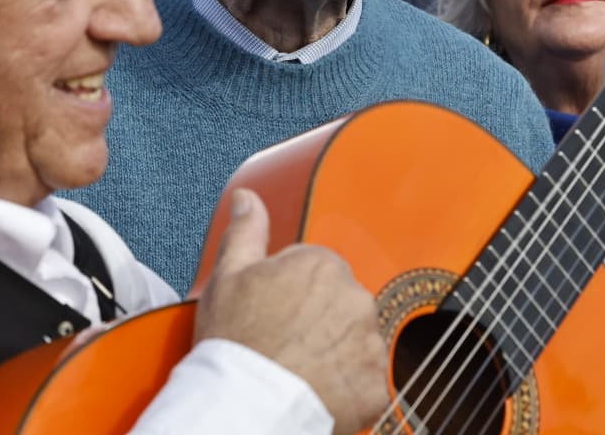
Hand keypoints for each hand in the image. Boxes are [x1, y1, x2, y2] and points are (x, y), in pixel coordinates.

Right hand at [195, 188, 388, 432]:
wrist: (245, 406)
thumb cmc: (234, 342)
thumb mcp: (228, 276)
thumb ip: (246, 231)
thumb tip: (248, 196)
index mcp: (324, 264)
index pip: (316, 272)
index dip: (290, 295)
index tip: (273, 315)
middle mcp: (356, 299)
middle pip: (340, 306)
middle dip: (318, 322)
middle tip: (284, 346)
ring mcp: (369, 344)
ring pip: (356, 344)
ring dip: (336, 355)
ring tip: (298, 372)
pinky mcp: (375, 387)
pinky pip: (365, 383)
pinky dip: (346, 390)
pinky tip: (315, 393)